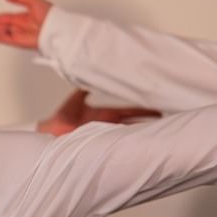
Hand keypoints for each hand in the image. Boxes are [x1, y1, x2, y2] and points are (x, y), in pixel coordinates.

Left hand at [36, 89, 160, 135]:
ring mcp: (106, 135)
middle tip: (167, 119)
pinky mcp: (101, 143)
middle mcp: (109, 125)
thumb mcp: (76, 99)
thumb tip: (91, 73)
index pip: (129, 110)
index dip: (143, 109)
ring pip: (129, 133)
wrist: (49, 133)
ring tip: (160, 131)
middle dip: (149, 121)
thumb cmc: (60, 118)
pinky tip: (140, 142)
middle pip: (135, 123)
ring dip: (143, 132)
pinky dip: (129, 142)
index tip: (156, 107)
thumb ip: (84, 88)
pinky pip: (118, 142)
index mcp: (106, 114)